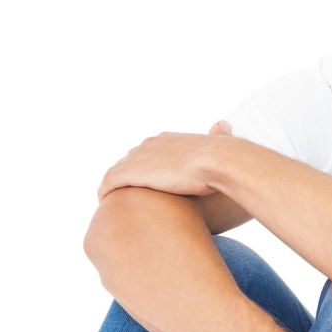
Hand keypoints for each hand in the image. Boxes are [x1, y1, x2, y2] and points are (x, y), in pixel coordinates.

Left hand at [97, 121, 234, 199]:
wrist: (220, 161)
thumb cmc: (226, 157)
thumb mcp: (221, 142)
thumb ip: (218, 137)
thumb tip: (224, 126)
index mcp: (168, 139)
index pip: (148, 151)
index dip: (147, 167)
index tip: (148, 183)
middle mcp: (150, 145)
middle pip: (130, 160)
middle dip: (128, 177)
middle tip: (129, 196)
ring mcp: (139, 158)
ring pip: (117, 171)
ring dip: (115, 186)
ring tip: (116, 204)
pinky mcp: (132, 173)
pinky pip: (109, 183)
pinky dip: (105, 192)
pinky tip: (106, 206)